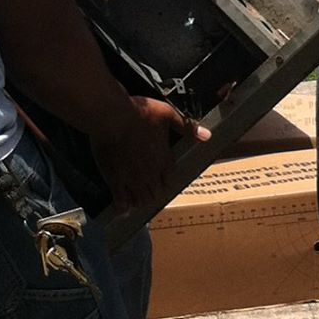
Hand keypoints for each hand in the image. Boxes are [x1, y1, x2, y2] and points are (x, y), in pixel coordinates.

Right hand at [89, 97, 210, 213]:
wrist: (111, 116)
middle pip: (156, 194)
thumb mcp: (167, 114)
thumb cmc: (139, 113)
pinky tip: (122, 204)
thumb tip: (207, 135)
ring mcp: (132, 178)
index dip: (166, 182)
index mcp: (164, 159)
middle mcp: (150, 172)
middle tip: (148, 190)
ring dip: (140, 200)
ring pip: (141, 200)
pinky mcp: (115, 179)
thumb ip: (186, 127)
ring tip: (136, 198)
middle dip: (154, 193)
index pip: (170, 181)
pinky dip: (123, 205)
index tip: (162, 180)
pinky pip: (121, 200)